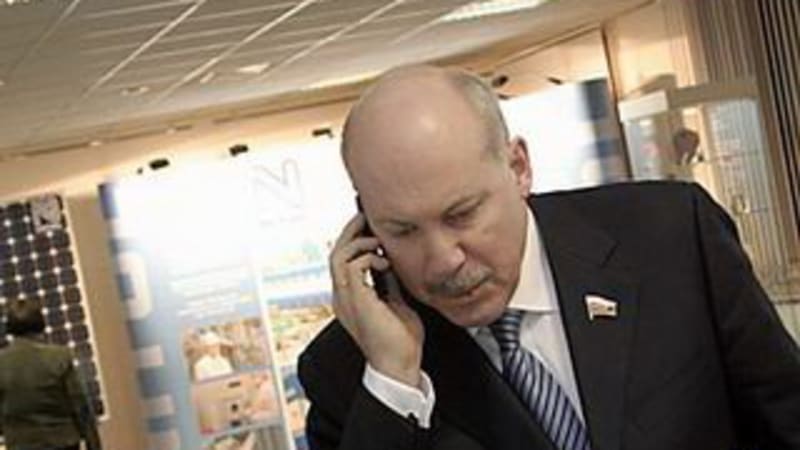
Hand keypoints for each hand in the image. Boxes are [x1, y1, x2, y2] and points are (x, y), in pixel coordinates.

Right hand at [329, 213, 424, 387]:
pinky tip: (384, 262)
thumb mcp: (395, 303)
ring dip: (359, 242)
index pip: (343, 260)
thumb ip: (388, 284)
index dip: (354, 240)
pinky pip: (351, 266)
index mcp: (350, 298)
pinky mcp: (355, 300)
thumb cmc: (400, 340)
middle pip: (335, 252)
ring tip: (377, 239)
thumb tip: (390, 263)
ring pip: (338, 256)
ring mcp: (345, 298)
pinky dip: (367, 257)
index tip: (371, 227)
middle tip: (366, 216)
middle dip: (351, 231)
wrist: (399, 365)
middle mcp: (342, 296)